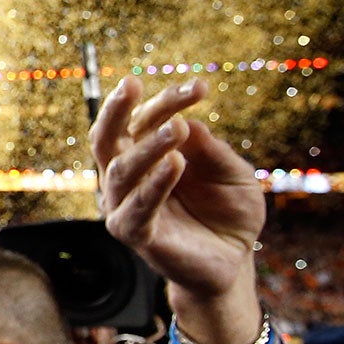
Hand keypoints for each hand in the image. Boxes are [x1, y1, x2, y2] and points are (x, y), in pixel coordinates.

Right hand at [89, 76, 265, 343]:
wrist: (235, 260)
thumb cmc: (228, 212)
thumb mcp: (232, 173)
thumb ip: (209, 150)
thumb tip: (184, 122)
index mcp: (145, 155)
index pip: (145, 120)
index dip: (169, 100)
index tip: (201, 87)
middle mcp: (127, 177)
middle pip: (108, 138)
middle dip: (117, 109)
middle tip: (132, 84)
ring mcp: (126, 206)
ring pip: (121, 170)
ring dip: (147, 146)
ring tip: (176, 128)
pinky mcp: (136, 235)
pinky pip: (137, 209)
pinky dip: (154, 185)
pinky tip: (175, 164)